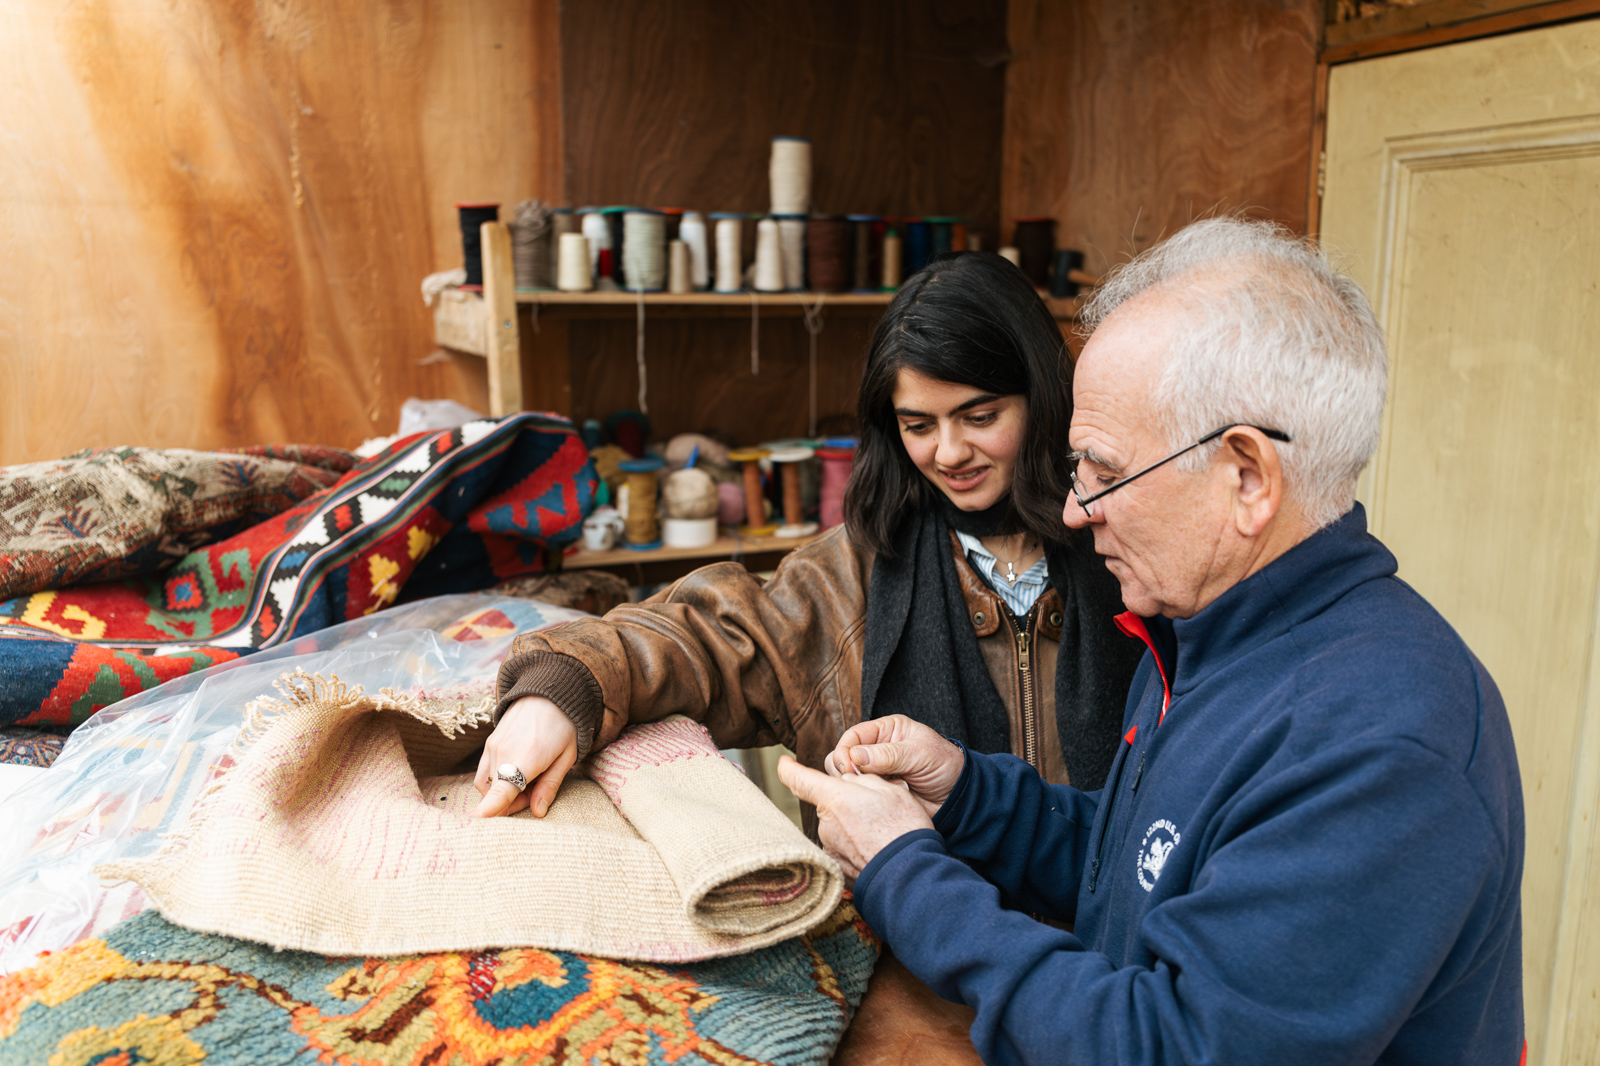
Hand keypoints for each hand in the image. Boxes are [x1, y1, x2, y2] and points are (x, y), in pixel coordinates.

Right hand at [473, 696, 578, 817]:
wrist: (548, 693)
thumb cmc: (564, 726)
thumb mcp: (567, 757)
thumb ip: (550, 785)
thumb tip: (538, 812)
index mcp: (529, 757)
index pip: (503, 788)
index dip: (490, 807)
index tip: (478, 820)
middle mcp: (505, 752)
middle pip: (498, 795)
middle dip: (514, 804)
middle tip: (535, 796)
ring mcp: (493, 747)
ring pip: (488, 786)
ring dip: (502, 795)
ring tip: (526, 785)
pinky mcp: (489, 743)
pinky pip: (483, 774)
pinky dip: (495, 783)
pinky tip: (514, 775)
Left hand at [776, 755, 934, 879]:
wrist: (910, 876)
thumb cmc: (904, 830)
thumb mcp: (892, 790)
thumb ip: (864, 780)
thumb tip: (848, 780)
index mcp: (835, 798)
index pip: (799, 779)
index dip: (788, 769)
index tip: (783, 764)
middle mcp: (825, 824)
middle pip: (828, 806)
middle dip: (846, 804)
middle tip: (876, 810)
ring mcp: (829, 849)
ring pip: (837, 828)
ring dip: (854, 827)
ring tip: (882, 834)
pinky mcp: (837, 869)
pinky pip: (843, 849)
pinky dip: (856, 847)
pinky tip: (876, 849)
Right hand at [824, 715, 962, 817]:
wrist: (959, 797)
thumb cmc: (946, 766)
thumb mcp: (920, 754)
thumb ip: (888, 754)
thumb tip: (854, 756)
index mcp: (886, 731)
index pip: (853, 736)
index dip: (845, 751)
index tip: (848, 767)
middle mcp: (877, 750)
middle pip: (842, 756)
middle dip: (847, 770)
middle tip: (861, 781)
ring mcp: (876, 773)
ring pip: (847, 778)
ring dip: (859, 785)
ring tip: (881, 788)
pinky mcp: (878, 793)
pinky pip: (860, 795)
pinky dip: (867, 798)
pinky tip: (886, 798)